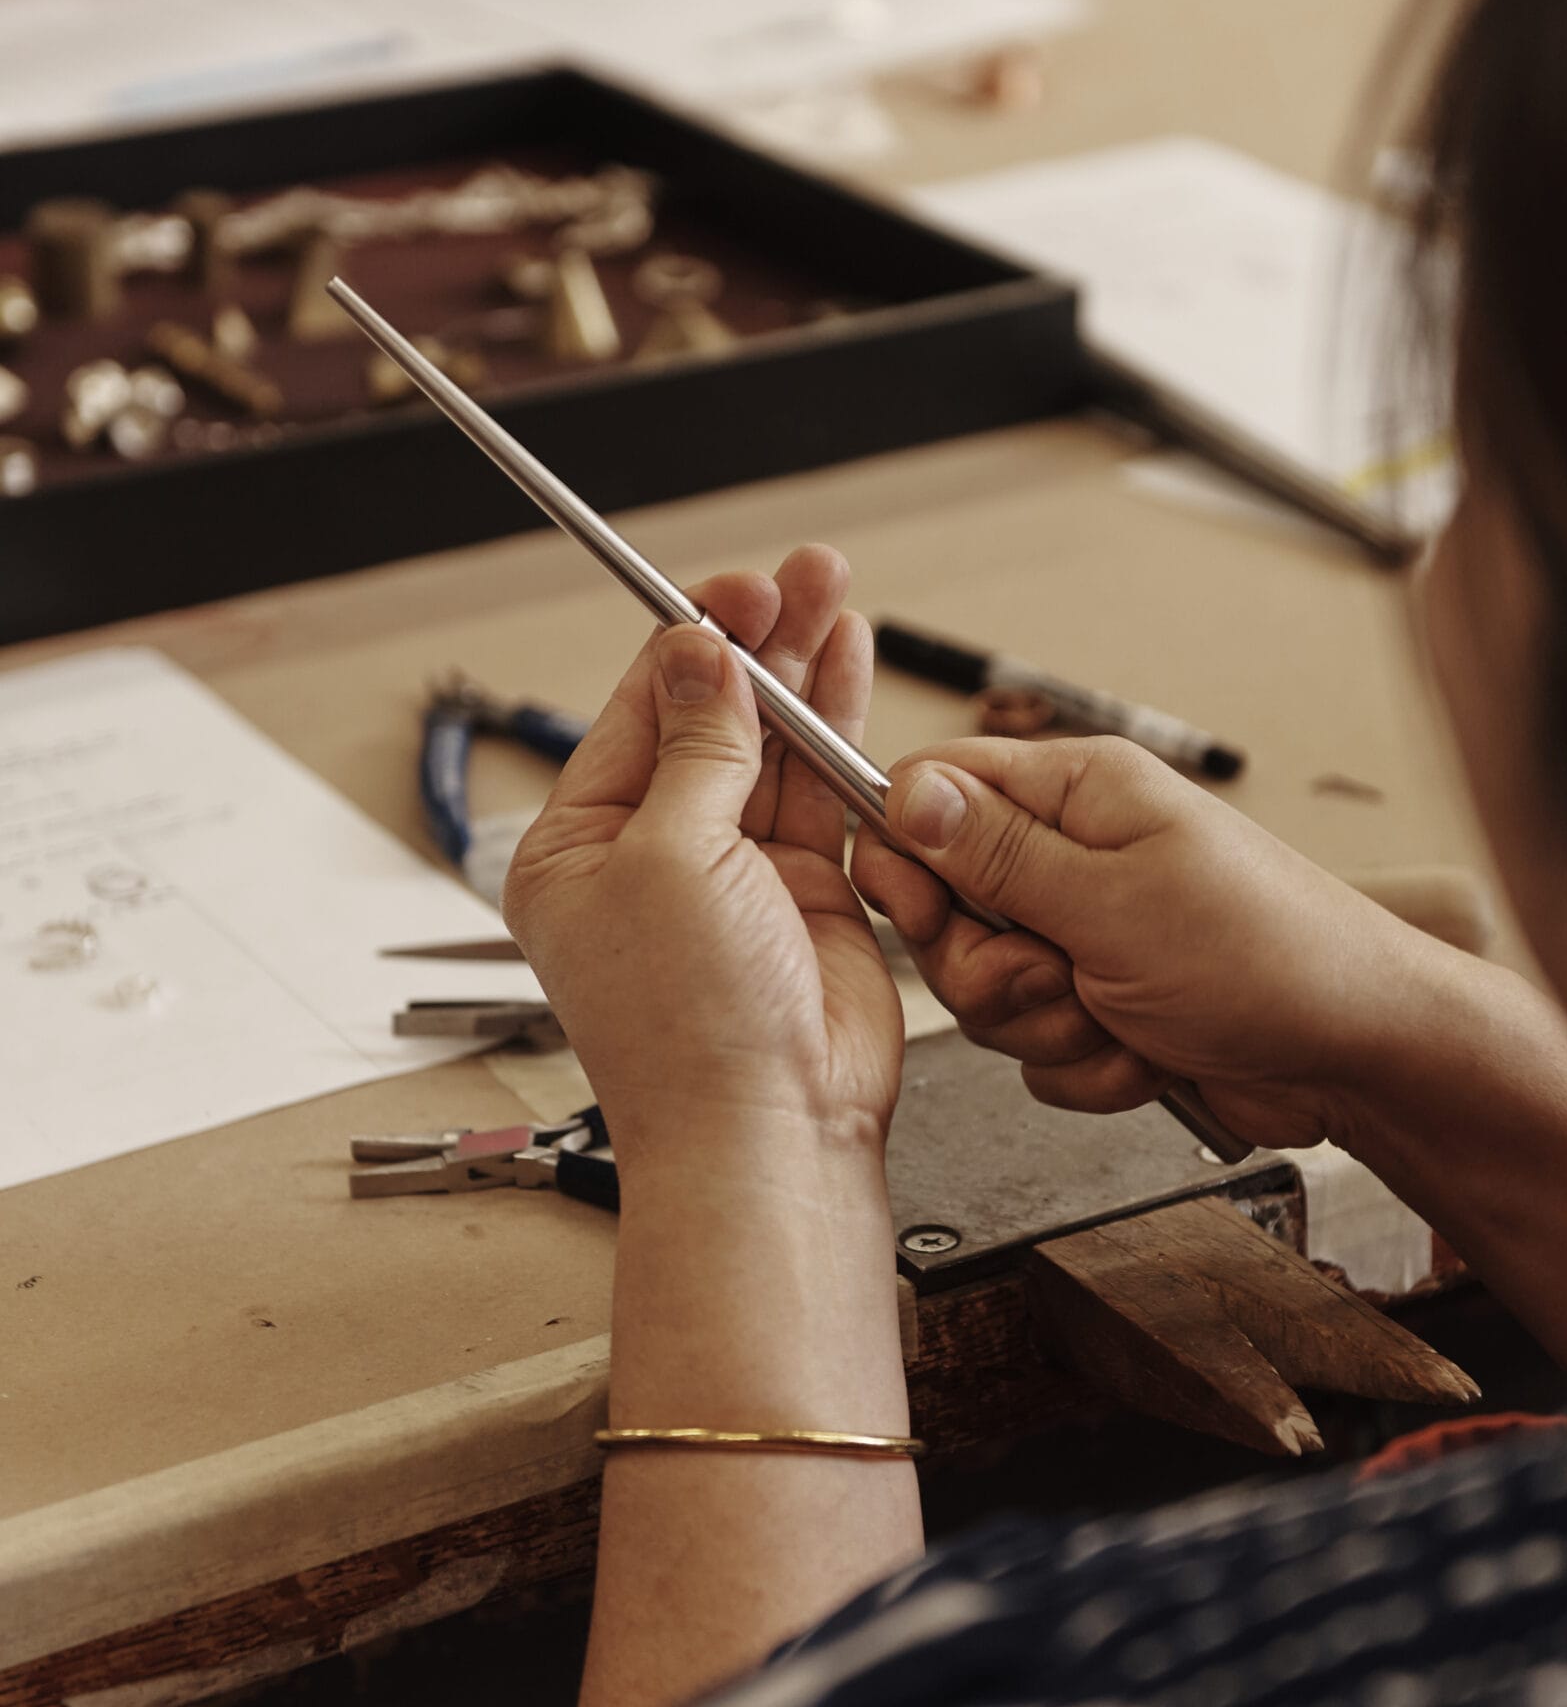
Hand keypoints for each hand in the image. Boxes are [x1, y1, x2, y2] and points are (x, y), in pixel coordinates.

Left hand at [504, 548, 903, 1181]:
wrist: (769, 1130)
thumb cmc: (689, 1031)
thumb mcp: (670, 857)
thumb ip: (698, 746)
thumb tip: (699, 656)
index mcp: (579, 846)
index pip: (637, 711)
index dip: (691, 642)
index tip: (735, 590)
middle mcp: (654, 854)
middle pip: (709, 716)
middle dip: (756, 642)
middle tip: (799, 575)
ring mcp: (732, 873)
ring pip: (771, 745)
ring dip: (803, 671)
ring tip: (832, 595)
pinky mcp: (805, 894)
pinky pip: (821, 791)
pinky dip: (840, 730)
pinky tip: (848, 667)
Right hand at [852, 736, 1440, 1152]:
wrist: (1356, 1057)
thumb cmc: (1269, 955)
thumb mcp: (1111, 899)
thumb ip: (997, 852)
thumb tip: (906, 792)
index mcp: (1077, 795)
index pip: (934, 794)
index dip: (908, 858)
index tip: (927, 910)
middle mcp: (1075, 859)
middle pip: (949, 912)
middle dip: (993, 970)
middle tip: (1057, 975)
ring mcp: (1089, 938)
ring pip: (989, 995)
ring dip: (1048, 1028)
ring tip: (1123, 1016)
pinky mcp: (1103, 1009)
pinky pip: (1036, 1052)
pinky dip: (1086, 1070)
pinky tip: (1147, 1056)